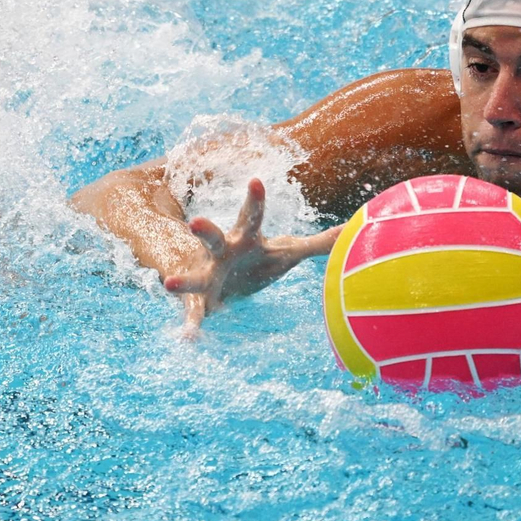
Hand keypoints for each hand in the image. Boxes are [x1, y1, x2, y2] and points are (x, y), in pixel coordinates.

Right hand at [163, 178, 340, 333]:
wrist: (222, 282)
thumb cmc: (258, 262)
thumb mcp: (288, 252)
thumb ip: (318, 243)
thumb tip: (350, 230)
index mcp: (244, 239)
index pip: (251, 216)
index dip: (254, 199)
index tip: (255, 179)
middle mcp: (221, 254)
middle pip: (211, 238)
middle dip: (204, 230)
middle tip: (194, 223)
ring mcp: (207, 276)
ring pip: (194, 277)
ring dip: (183, 282)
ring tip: (169, 285)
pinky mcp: (203, 301)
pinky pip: (195, 315)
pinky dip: (191, 328)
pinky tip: (186, 341)